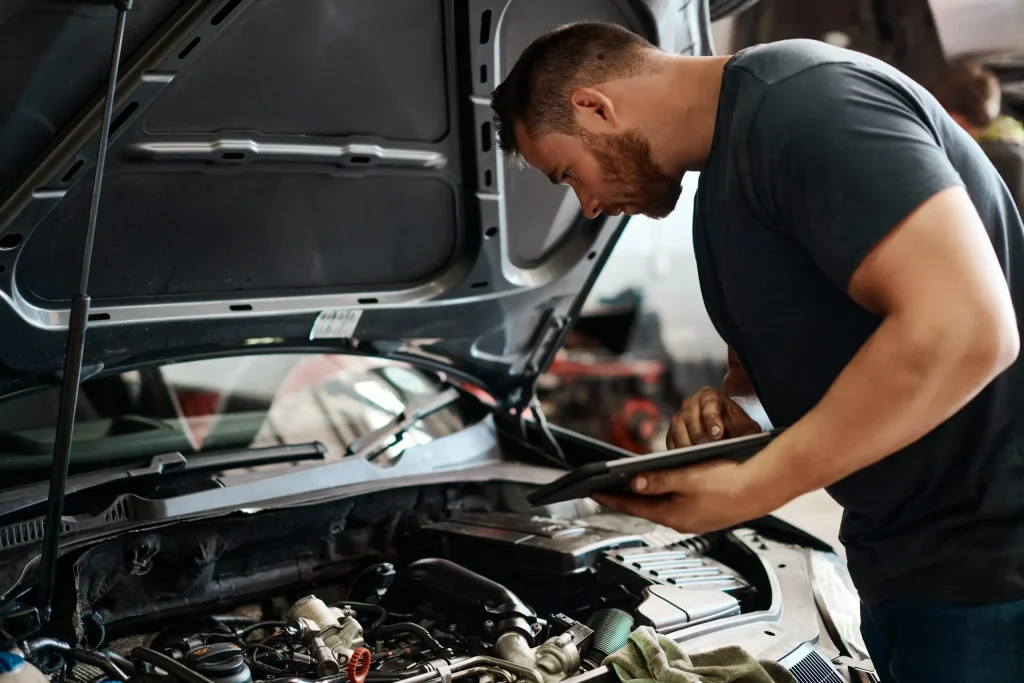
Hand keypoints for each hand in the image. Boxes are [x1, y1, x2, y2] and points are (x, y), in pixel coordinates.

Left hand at [591, 459, 768, 533]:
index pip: (633, 506)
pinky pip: (678, 505)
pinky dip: (665, 496)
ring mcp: (694, 520)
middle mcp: (681, 522)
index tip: (593, 491)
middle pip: (645, 508)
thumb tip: (633, 483)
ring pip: (662, 507)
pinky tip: (664, 486)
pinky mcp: (706, 514)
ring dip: (646, 496)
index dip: (610, 497)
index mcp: (673, 515)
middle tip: (605, 488)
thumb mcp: (687, 476)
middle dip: (625, 497)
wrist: (762, 488)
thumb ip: (658, 481)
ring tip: (629, 485)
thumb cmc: (729, 481)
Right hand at [667, 387, 761, 448]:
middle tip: (706, 447)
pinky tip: (687, 459)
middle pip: (689, 415)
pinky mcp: (672, 431)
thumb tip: (750, 439)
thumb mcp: (745, 426)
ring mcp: (680, 416)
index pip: (709, 404)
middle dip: (698, 433)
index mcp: (711, 396)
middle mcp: (692, 403)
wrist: (726, 430)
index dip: (712, 419)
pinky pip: (670, 439)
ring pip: (677, 427)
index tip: (717, 433)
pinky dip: (677, 449)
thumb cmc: (735, 427)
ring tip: (697, 456)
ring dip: (686, 442)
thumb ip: (748, 431)